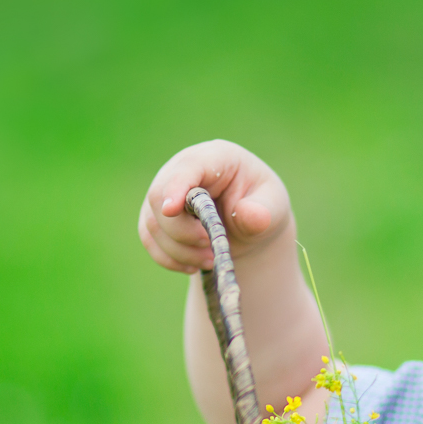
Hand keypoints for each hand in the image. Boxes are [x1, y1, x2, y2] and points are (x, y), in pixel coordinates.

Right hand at [138, 140, 293, 273]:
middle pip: (159, 196)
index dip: (176, 187)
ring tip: (210, 259)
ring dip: (180, 250)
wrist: (250, 227)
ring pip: (153, 223)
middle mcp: (182, 169)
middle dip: (183, 232)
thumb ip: (263, 212)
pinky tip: (192, 266)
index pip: (188, 167)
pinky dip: (168, 258)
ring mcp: (165, 192)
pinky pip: (149, 239)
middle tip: (211, 249)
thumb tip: (247, 214)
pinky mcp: (156, 217)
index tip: (172, 210)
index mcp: (215, 158)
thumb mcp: (273, 208)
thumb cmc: (262, 208)